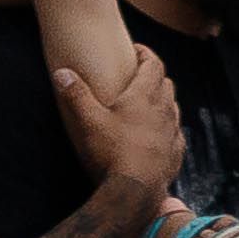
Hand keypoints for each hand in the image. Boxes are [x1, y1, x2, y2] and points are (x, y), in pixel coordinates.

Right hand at [61, 31, 186, 204]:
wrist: (136, 188)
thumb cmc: (112, 151)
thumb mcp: (88, 121)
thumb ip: (76, 94)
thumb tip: (63, 72)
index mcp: (144, 97)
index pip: (153, 65)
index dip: (146, 54)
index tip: (137, 50)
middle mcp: (164, 110)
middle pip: (165, 84)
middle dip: (154, 76)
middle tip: (138, 75)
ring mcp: (172, 131)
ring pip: (172, 106)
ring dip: (161, 100)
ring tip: (146, 104)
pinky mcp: (175, 150)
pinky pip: (174, 131)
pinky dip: (166, 125)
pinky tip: (156, 133)